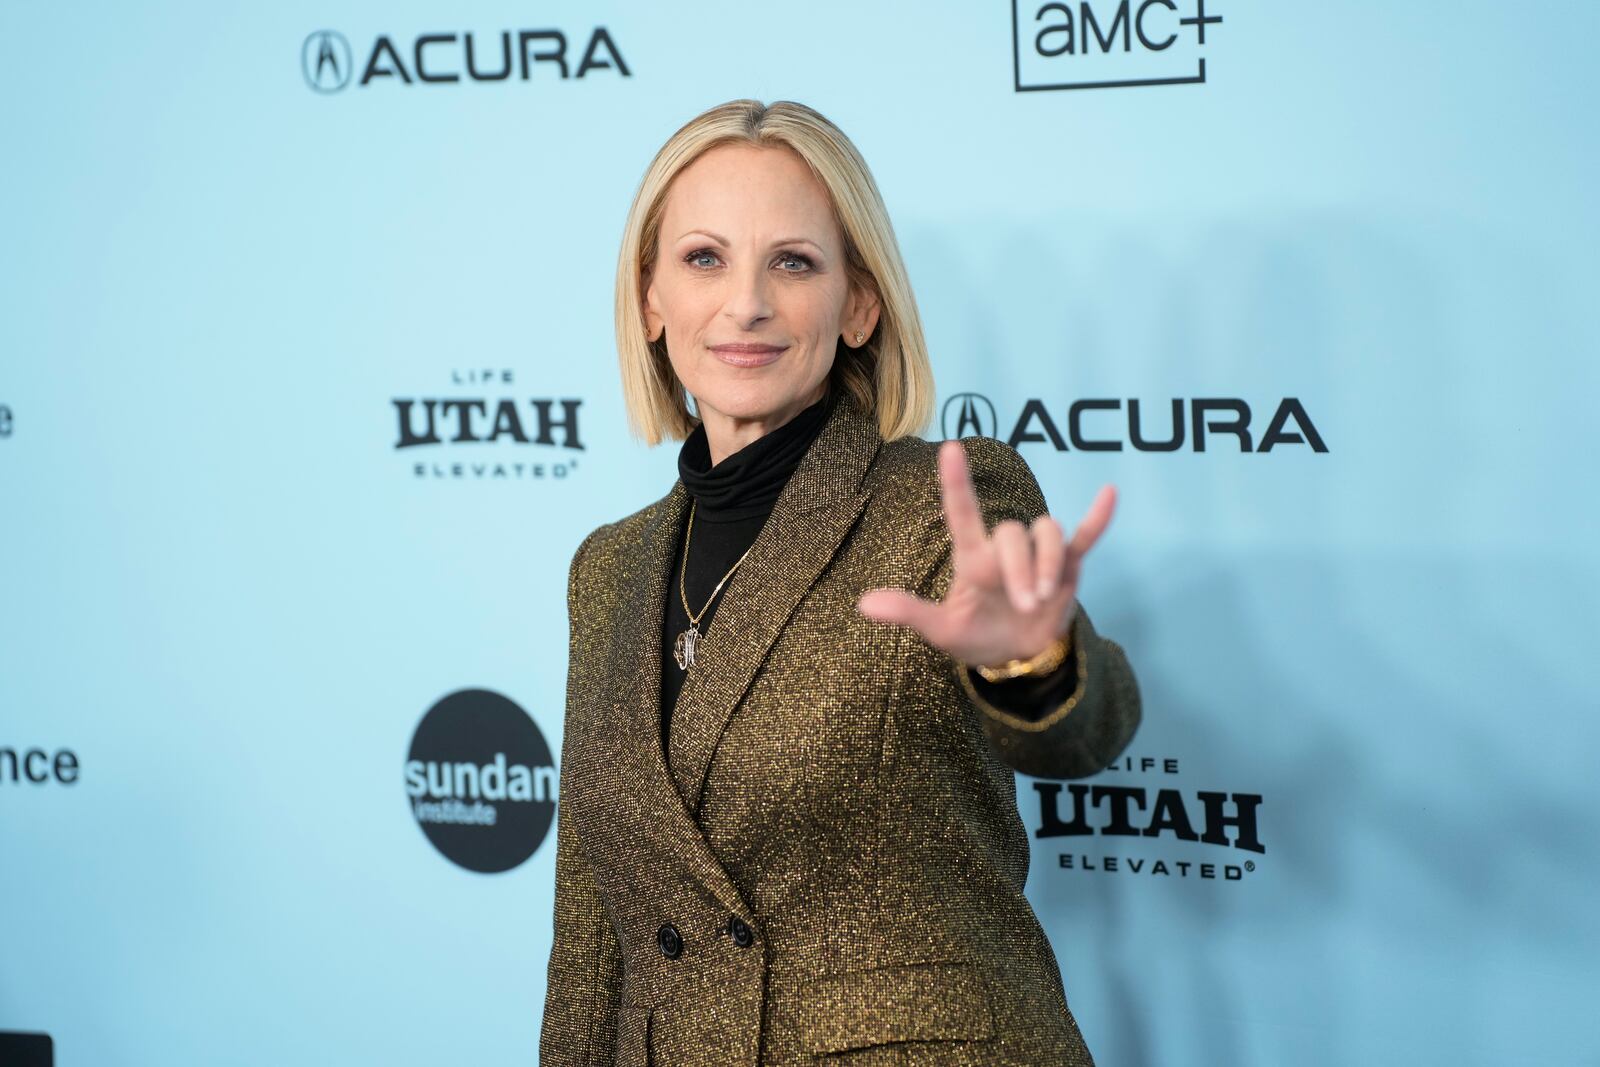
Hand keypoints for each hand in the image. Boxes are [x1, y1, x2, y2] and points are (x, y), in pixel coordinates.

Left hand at [856, 440, 1115, 668]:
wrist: (1017, 659)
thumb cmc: (975, 638)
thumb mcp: (941, 631)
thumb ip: (909, 613)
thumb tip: (864, 604)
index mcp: (972, 558)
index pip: (961, 513)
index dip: (956, 482)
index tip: (950, 448)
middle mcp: (1004, 548)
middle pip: (1014, 532)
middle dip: (1022, 569)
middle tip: (1024, 606)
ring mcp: (1037, 554)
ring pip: (1047, 531)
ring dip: (1047, 562)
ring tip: (1042, 599)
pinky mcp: (1066, 566)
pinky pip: (1084, 536)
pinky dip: (1097, 518)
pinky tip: (1109, 493)